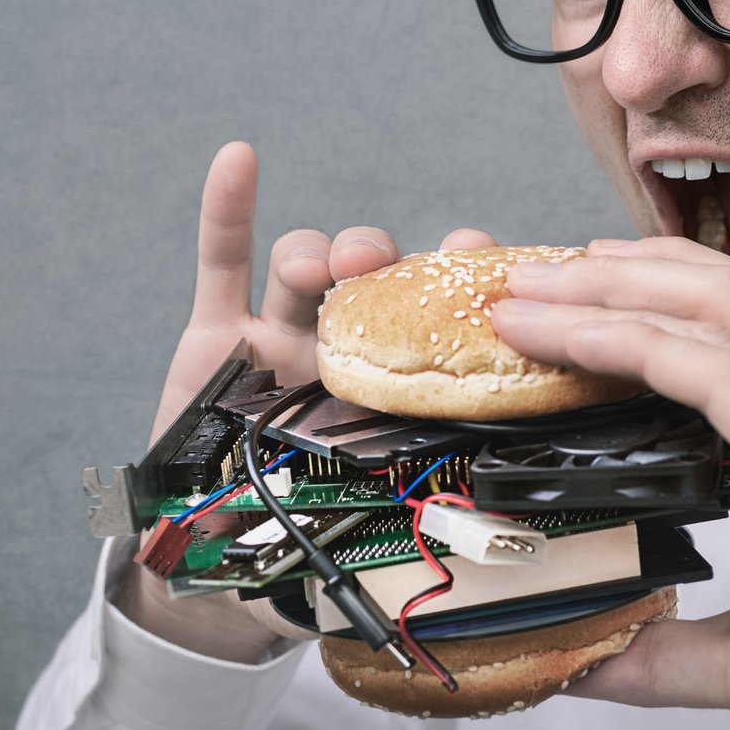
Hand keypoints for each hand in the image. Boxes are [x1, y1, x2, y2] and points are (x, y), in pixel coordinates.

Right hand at [119, 141, 495, 659]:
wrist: (222, 570)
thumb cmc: (313, 542)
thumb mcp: (384, 522)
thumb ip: (430, 507)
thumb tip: (511, 531)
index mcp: (399, 385)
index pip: (441, 314)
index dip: (463, 276)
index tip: (482, 251)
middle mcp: (348, 348)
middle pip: (376, 274)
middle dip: (381, 257)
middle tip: (379, 267)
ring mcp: (282, 336)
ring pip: (307, 263)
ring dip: (317, 250)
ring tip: (316, 270)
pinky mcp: (217, 337)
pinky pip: (223, 262)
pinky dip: (230, 209)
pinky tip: (240, 158)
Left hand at [489, 236, 729, 729]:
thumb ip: (671, 645)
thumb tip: (594, 657)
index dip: (659, 286)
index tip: (573, 289)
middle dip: (620, 272)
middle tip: (529, 276)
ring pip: (723, 317)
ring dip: (611, 298)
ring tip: (528, 299)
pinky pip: (726, 379)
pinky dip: (641, 346)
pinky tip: (579, 343)